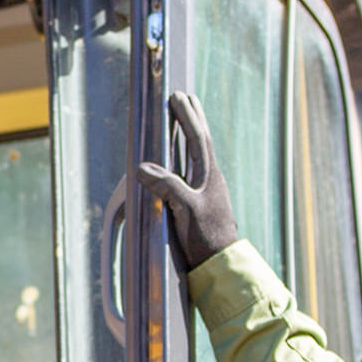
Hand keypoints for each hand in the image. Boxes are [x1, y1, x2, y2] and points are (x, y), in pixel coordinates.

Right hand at [135, 92, 241, 270]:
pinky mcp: (204, 202)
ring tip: (186, 120)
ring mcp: (209, 190)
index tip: (178, 96)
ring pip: (199, 154)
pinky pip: (194, 169)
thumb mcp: (185, 210)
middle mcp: (211, 179)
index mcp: (209, 175)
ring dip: (192, 133)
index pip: (197, 138)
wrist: (219, 264)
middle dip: (194, 118)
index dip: (187, 117)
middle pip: (202, 141)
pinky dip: (188, 155)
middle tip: (187, 98)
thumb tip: (142, 168)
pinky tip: (183, 159)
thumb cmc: (205, 237)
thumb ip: (167, 187)